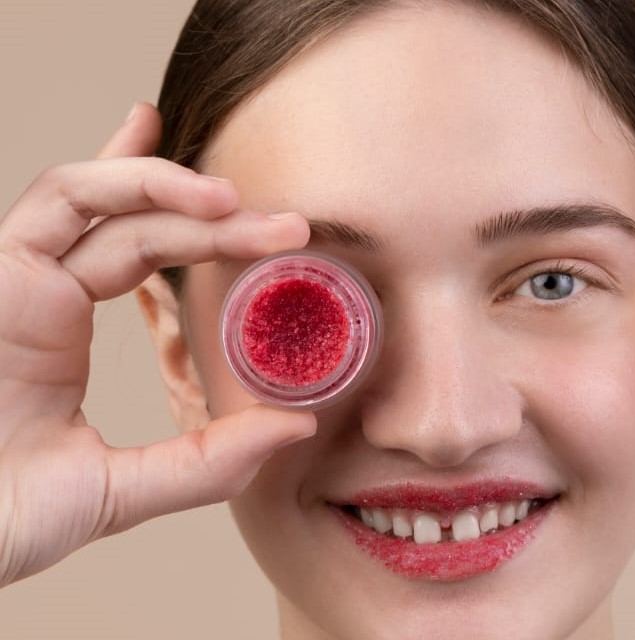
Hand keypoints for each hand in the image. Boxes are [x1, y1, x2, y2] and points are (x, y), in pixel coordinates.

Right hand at [0, 103, 316, 586]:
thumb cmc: (3, 519)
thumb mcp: (124, 488)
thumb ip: (208, 460)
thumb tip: (297, 424)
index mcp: (55, 335)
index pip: (126, 252)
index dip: (185, 225)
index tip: (251, 214)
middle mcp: (35, 295)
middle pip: (133, 226)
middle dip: (212, 218)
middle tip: (290, 227)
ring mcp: (13, 279)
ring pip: (95, 198)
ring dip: (171, 187)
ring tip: (241, 201)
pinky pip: (61, 200)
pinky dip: (123, 176)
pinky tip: (194, 189)